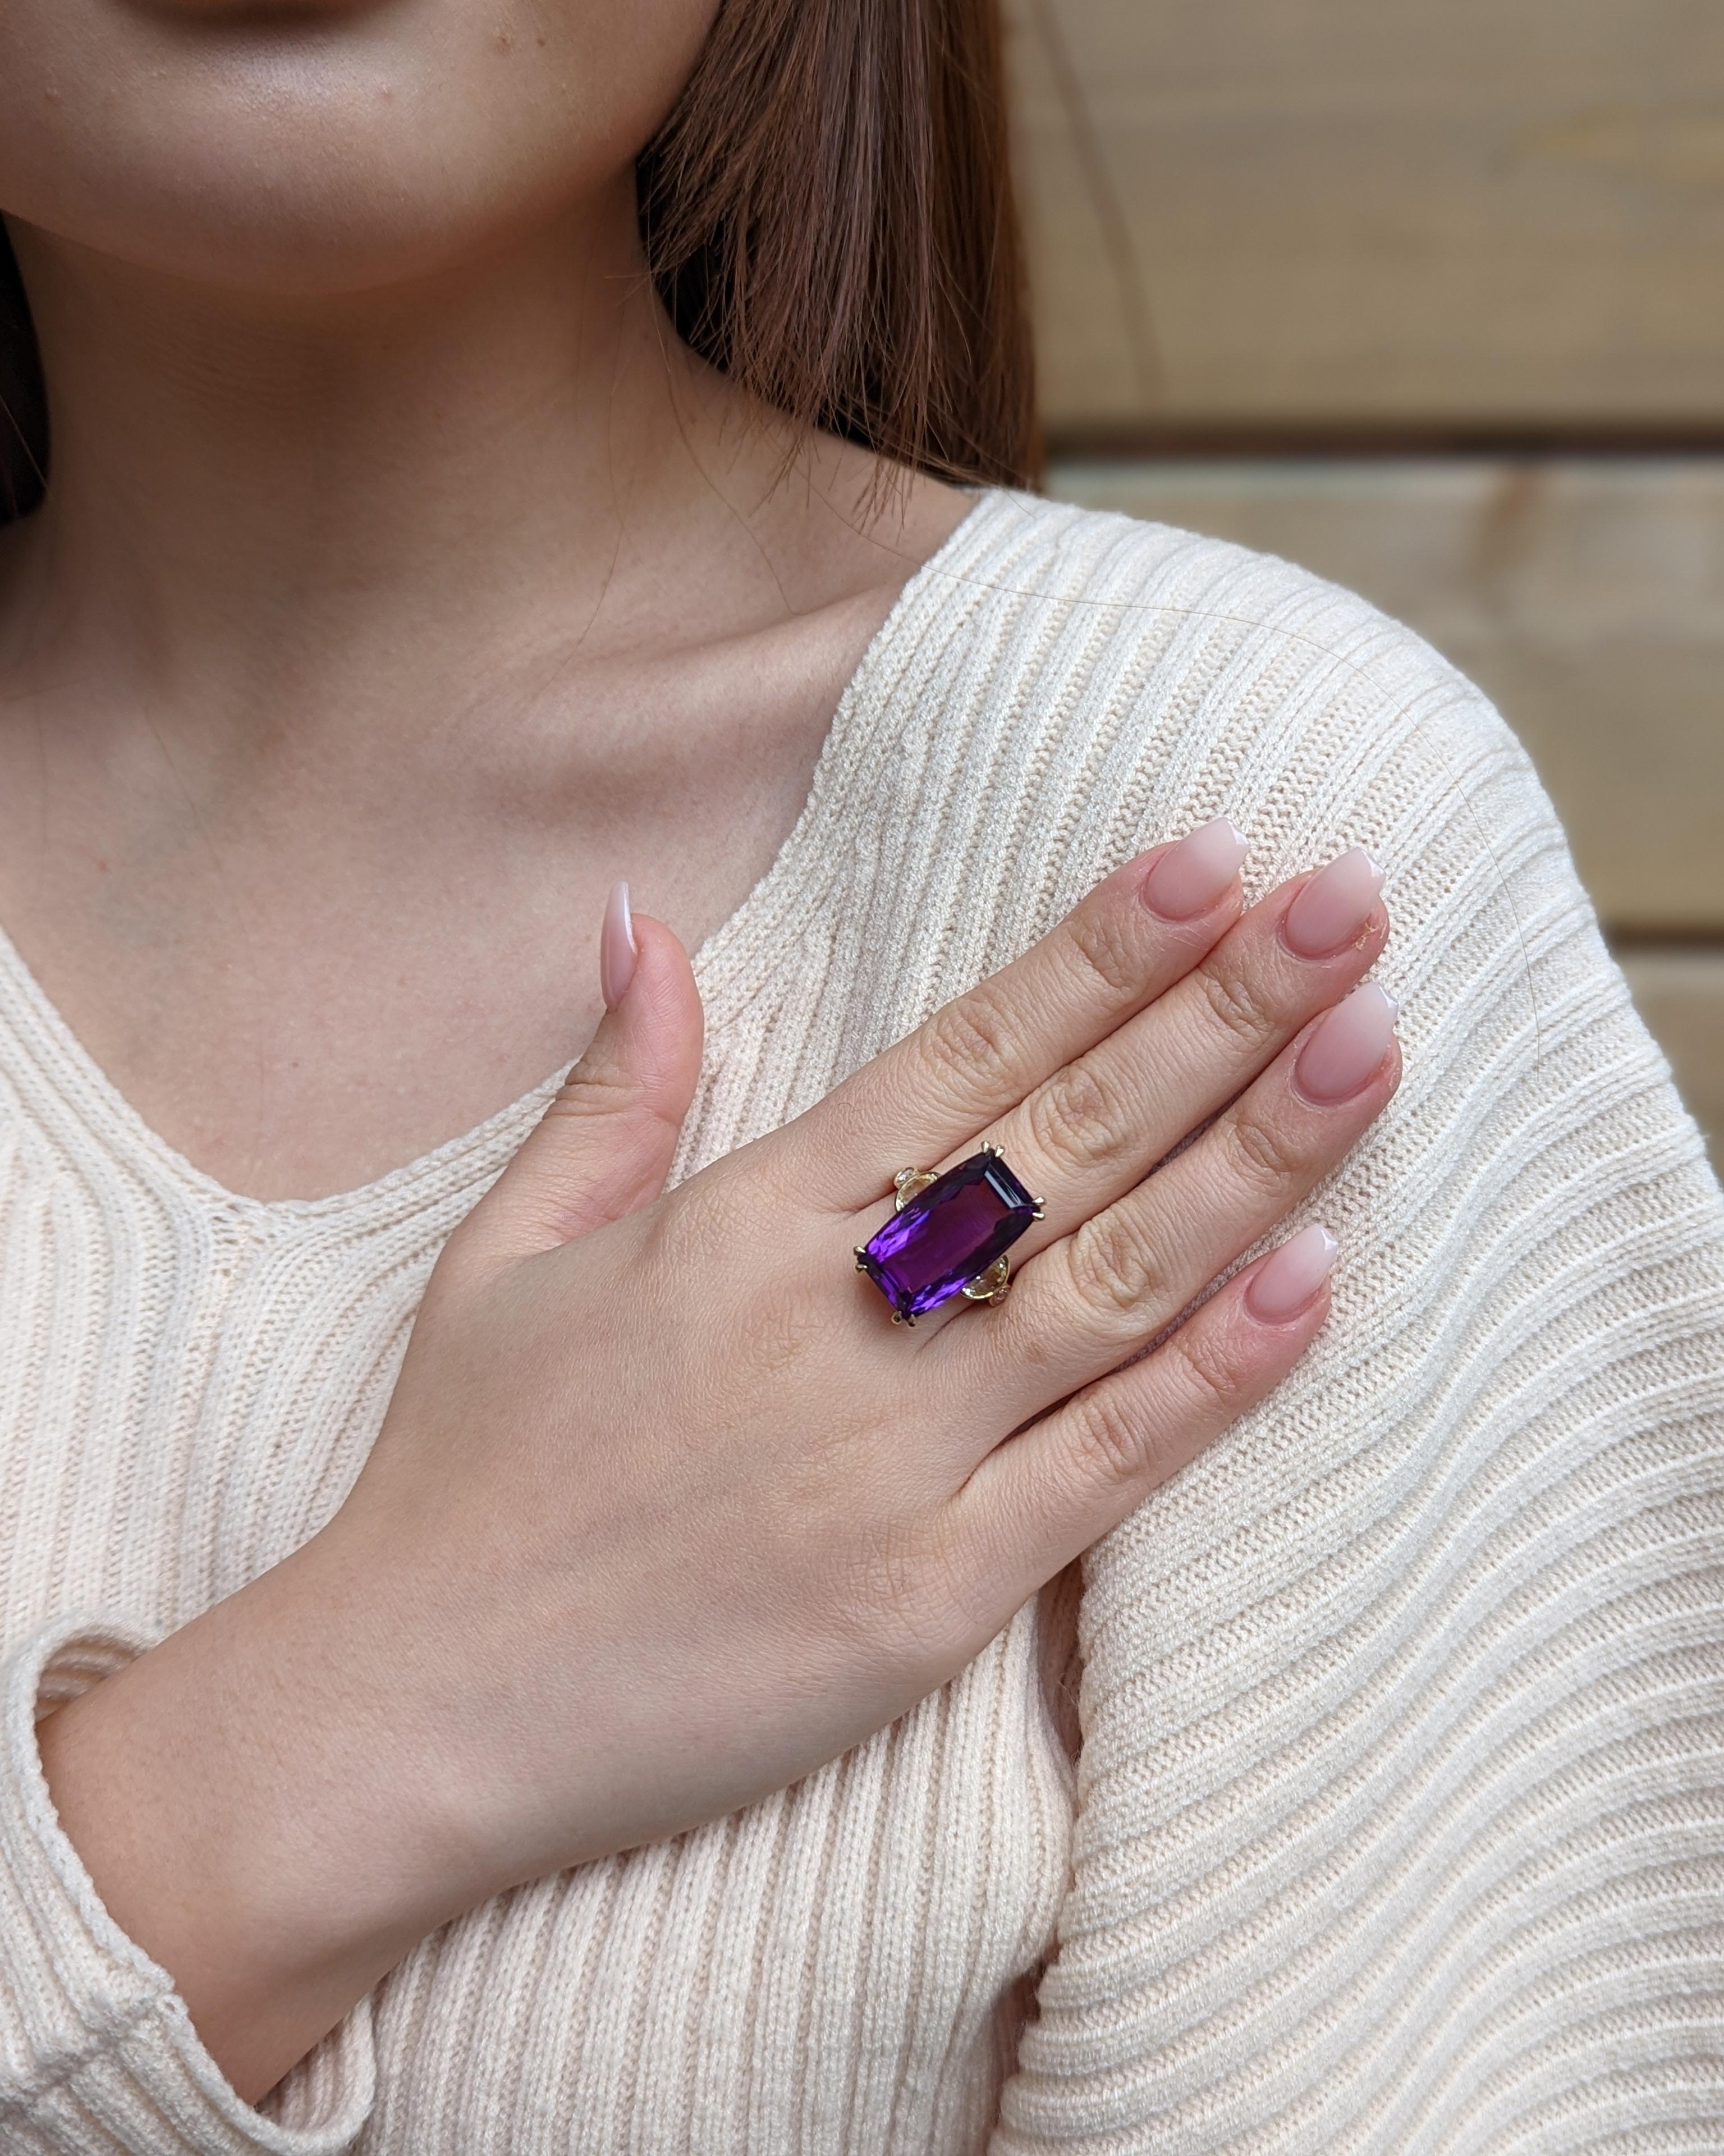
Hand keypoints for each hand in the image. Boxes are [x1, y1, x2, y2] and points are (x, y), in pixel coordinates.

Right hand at [40, 827, 1398, 2098]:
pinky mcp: (925, 1601)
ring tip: (1373, 1047)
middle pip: (1067, 1140)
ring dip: (1257, 1160)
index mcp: (743, 1226)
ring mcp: (891, 1461)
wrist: (409, 1710)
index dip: (1096, 953)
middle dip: (1221, 1013)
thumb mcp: (511, 1254)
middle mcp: (833, 1322)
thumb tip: (634, 917)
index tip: (1212, 861)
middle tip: (1350, 907)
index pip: (961, 1057)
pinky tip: (1315, 1282)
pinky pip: (1103, 1470)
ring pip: (1114, 1283)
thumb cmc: (461, 1474)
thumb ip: (613, 1088)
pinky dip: (1214, 1377)